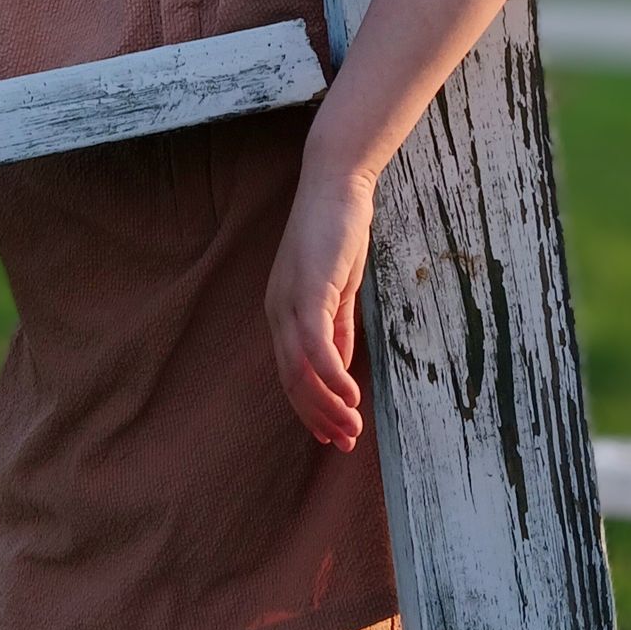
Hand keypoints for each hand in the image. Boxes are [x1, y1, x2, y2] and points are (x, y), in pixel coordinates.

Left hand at [265, 165, 375, 450]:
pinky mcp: (308, 290)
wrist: (337, 187)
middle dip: (319, 416)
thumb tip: (339, 370)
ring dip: (328, 403)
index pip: (291, 374)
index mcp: (283, 314)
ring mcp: (289, 301)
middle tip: (346, 442)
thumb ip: (337, 330)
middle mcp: (278, 312)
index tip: (333, 435)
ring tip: (352, 427)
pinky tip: (350, 394)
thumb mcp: (338, 292)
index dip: (310, 408)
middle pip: (292, 379)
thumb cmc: (337, 235)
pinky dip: (332, 373)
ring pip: (301, 368)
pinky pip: (316, 343)